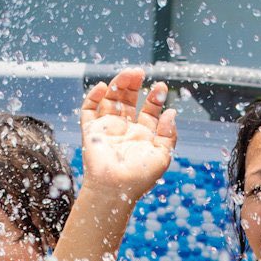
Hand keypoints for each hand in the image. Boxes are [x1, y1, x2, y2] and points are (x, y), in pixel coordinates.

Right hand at [78, 70, 177, 197]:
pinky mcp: (91, 131)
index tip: (161, 87)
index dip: (154, 98)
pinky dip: (93, 97)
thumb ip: (168, 134)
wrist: (115, 188)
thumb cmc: (140, 176)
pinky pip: (88, 110)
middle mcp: (124, 130)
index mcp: (142, 136)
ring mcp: (107, 129)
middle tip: (139, 72)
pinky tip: (103, 87)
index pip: (148, 111)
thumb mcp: (163, 154)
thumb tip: (172, 112)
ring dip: (117, 85)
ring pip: (110, 100)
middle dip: (134, 86)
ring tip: (127, 74)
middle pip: (128, 101)